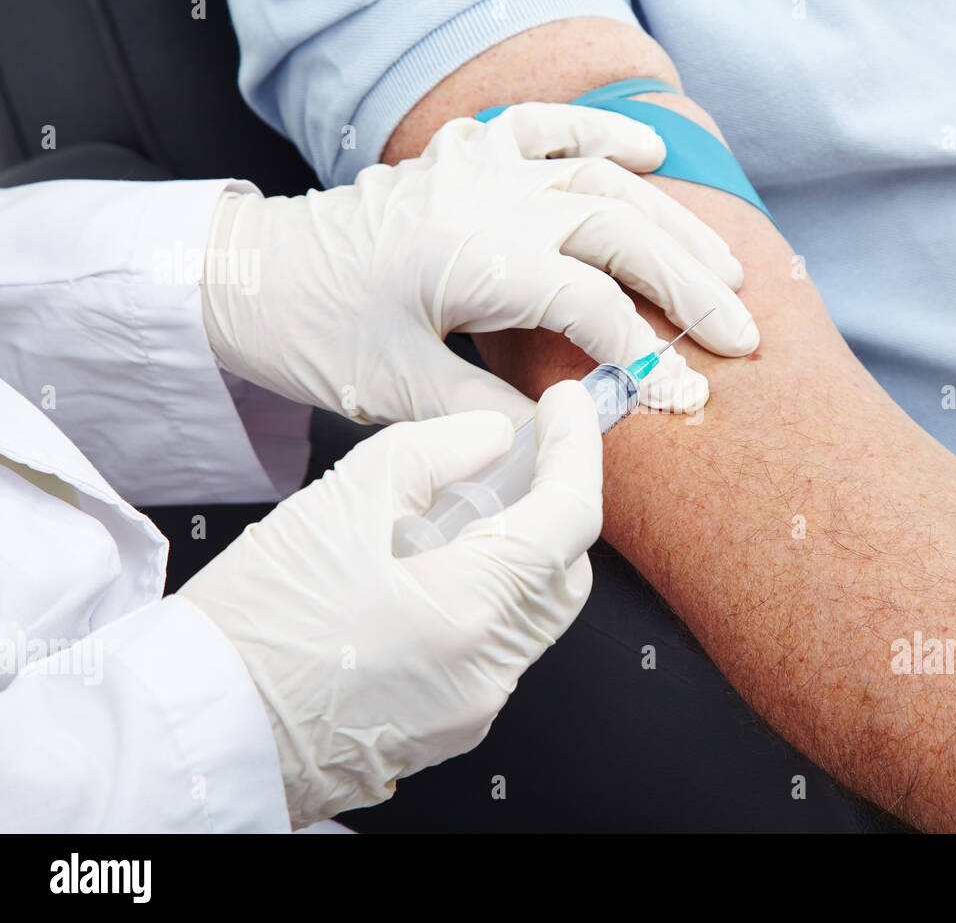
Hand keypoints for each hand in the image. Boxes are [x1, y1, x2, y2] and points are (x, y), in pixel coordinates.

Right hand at [177, 381, 601, 827]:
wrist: (200, 730)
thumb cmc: (251, 626)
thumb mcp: (337, 506)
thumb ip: (430, 454)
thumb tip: (491, 436)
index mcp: (470, 614)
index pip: (569, 520)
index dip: (576, 451)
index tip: (567, 407)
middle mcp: (489, 671)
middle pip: (562, 572)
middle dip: (549, 508)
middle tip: (508, 461)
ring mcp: (473, 707)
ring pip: (532, 613)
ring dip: (513, 555)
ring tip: (446, 518)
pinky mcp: (450, 724)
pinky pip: (495, 649)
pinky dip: (483, 600)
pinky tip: (426, 574)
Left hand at [200, 103, 755, 423]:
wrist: (246, 275)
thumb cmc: (316, 335)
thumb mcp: (404, 395)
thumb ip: (499, 413)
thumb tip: (576, 433)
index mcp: (474, 259)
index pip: (593, 305)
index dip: (648, 355)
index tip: (686, 396)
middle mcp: (488, 201)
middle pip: (618, 234)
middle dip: (689, 287)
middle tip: (743, 333)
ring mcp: (478, 170)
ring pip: (602, 182)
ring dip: (671, 224)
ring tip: (727, 268)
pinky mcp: (465, 158)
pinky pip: (546, 131)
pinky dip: (603, 137)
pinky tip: (650, 155)